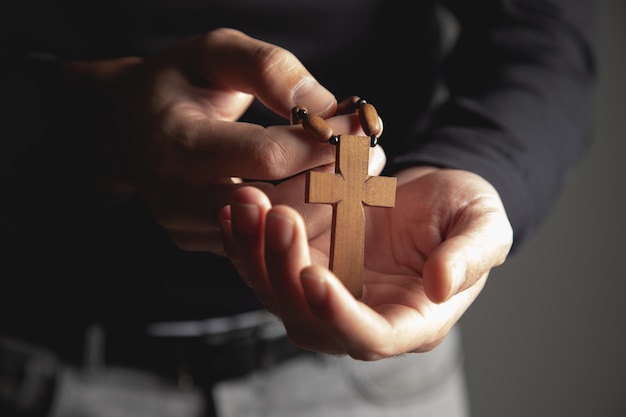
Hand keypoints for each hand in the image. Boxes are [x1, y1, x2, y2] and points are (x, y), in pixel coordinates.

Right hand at [60, 28, 375, 253]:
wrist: (130, 126)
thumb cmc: (177, 82)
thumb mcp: (216, 51)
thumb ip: (271, 70)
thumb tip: (328, 108)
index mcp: (176, 142)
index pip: (267, 156)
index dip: (322, 142)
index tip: (361, 125)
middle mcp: (178, 196)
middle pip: (280, 203)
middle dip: (336, 177)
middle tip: (372, 153)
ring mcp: (189, 227)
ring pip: (279, 230)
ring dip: (330, 202)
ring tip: (357, 171)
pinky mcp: (205, 242)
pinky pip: (267, 240)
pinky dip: (305, 217)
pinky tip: (328, 192)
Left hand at [220, 167, 512, 358]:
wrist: (432, 194)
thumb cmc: (464, 213)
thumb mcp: (484, 225)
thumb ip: (471, 256)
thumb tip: (442, 285)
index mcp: (411, 320)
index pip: (371, 337)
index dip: (340, 316)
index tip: (315, 278)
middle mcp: (361, 316)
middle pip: (310, 320)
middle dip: (286, 273)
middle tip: (280, 218)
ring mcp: (328, 292)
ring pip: (278, 294)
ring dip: (255, 254)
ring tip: (247, 204)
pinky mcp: (305, 264)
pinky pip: (266, 264)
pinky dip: (245, 242)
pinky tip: (235, 209)